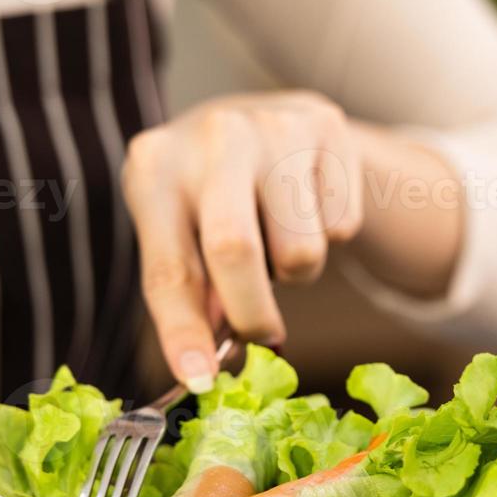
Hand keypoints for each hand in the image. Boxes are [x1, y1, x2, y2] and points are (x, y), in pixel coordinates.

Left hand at [122, 91, 364, 391]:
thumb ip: (189, 293)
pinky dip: (329, 237)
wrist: (265, 118)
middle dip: (252, 314)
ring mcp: (274, 127)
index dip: (183, 332)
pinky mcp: (327, 128)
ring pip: (302, 253)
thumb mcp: (178, 231)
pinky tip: (306, 208)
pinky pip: (342, 228)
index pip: (169, 268)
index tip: (200, 378)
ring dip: (295, 272)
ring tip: (277, 241)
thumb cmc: (208, 196)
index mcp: (154, 166)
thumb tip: (207, 368)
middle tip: (261, 335)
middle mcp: (212, 137)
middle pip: (235, 252)